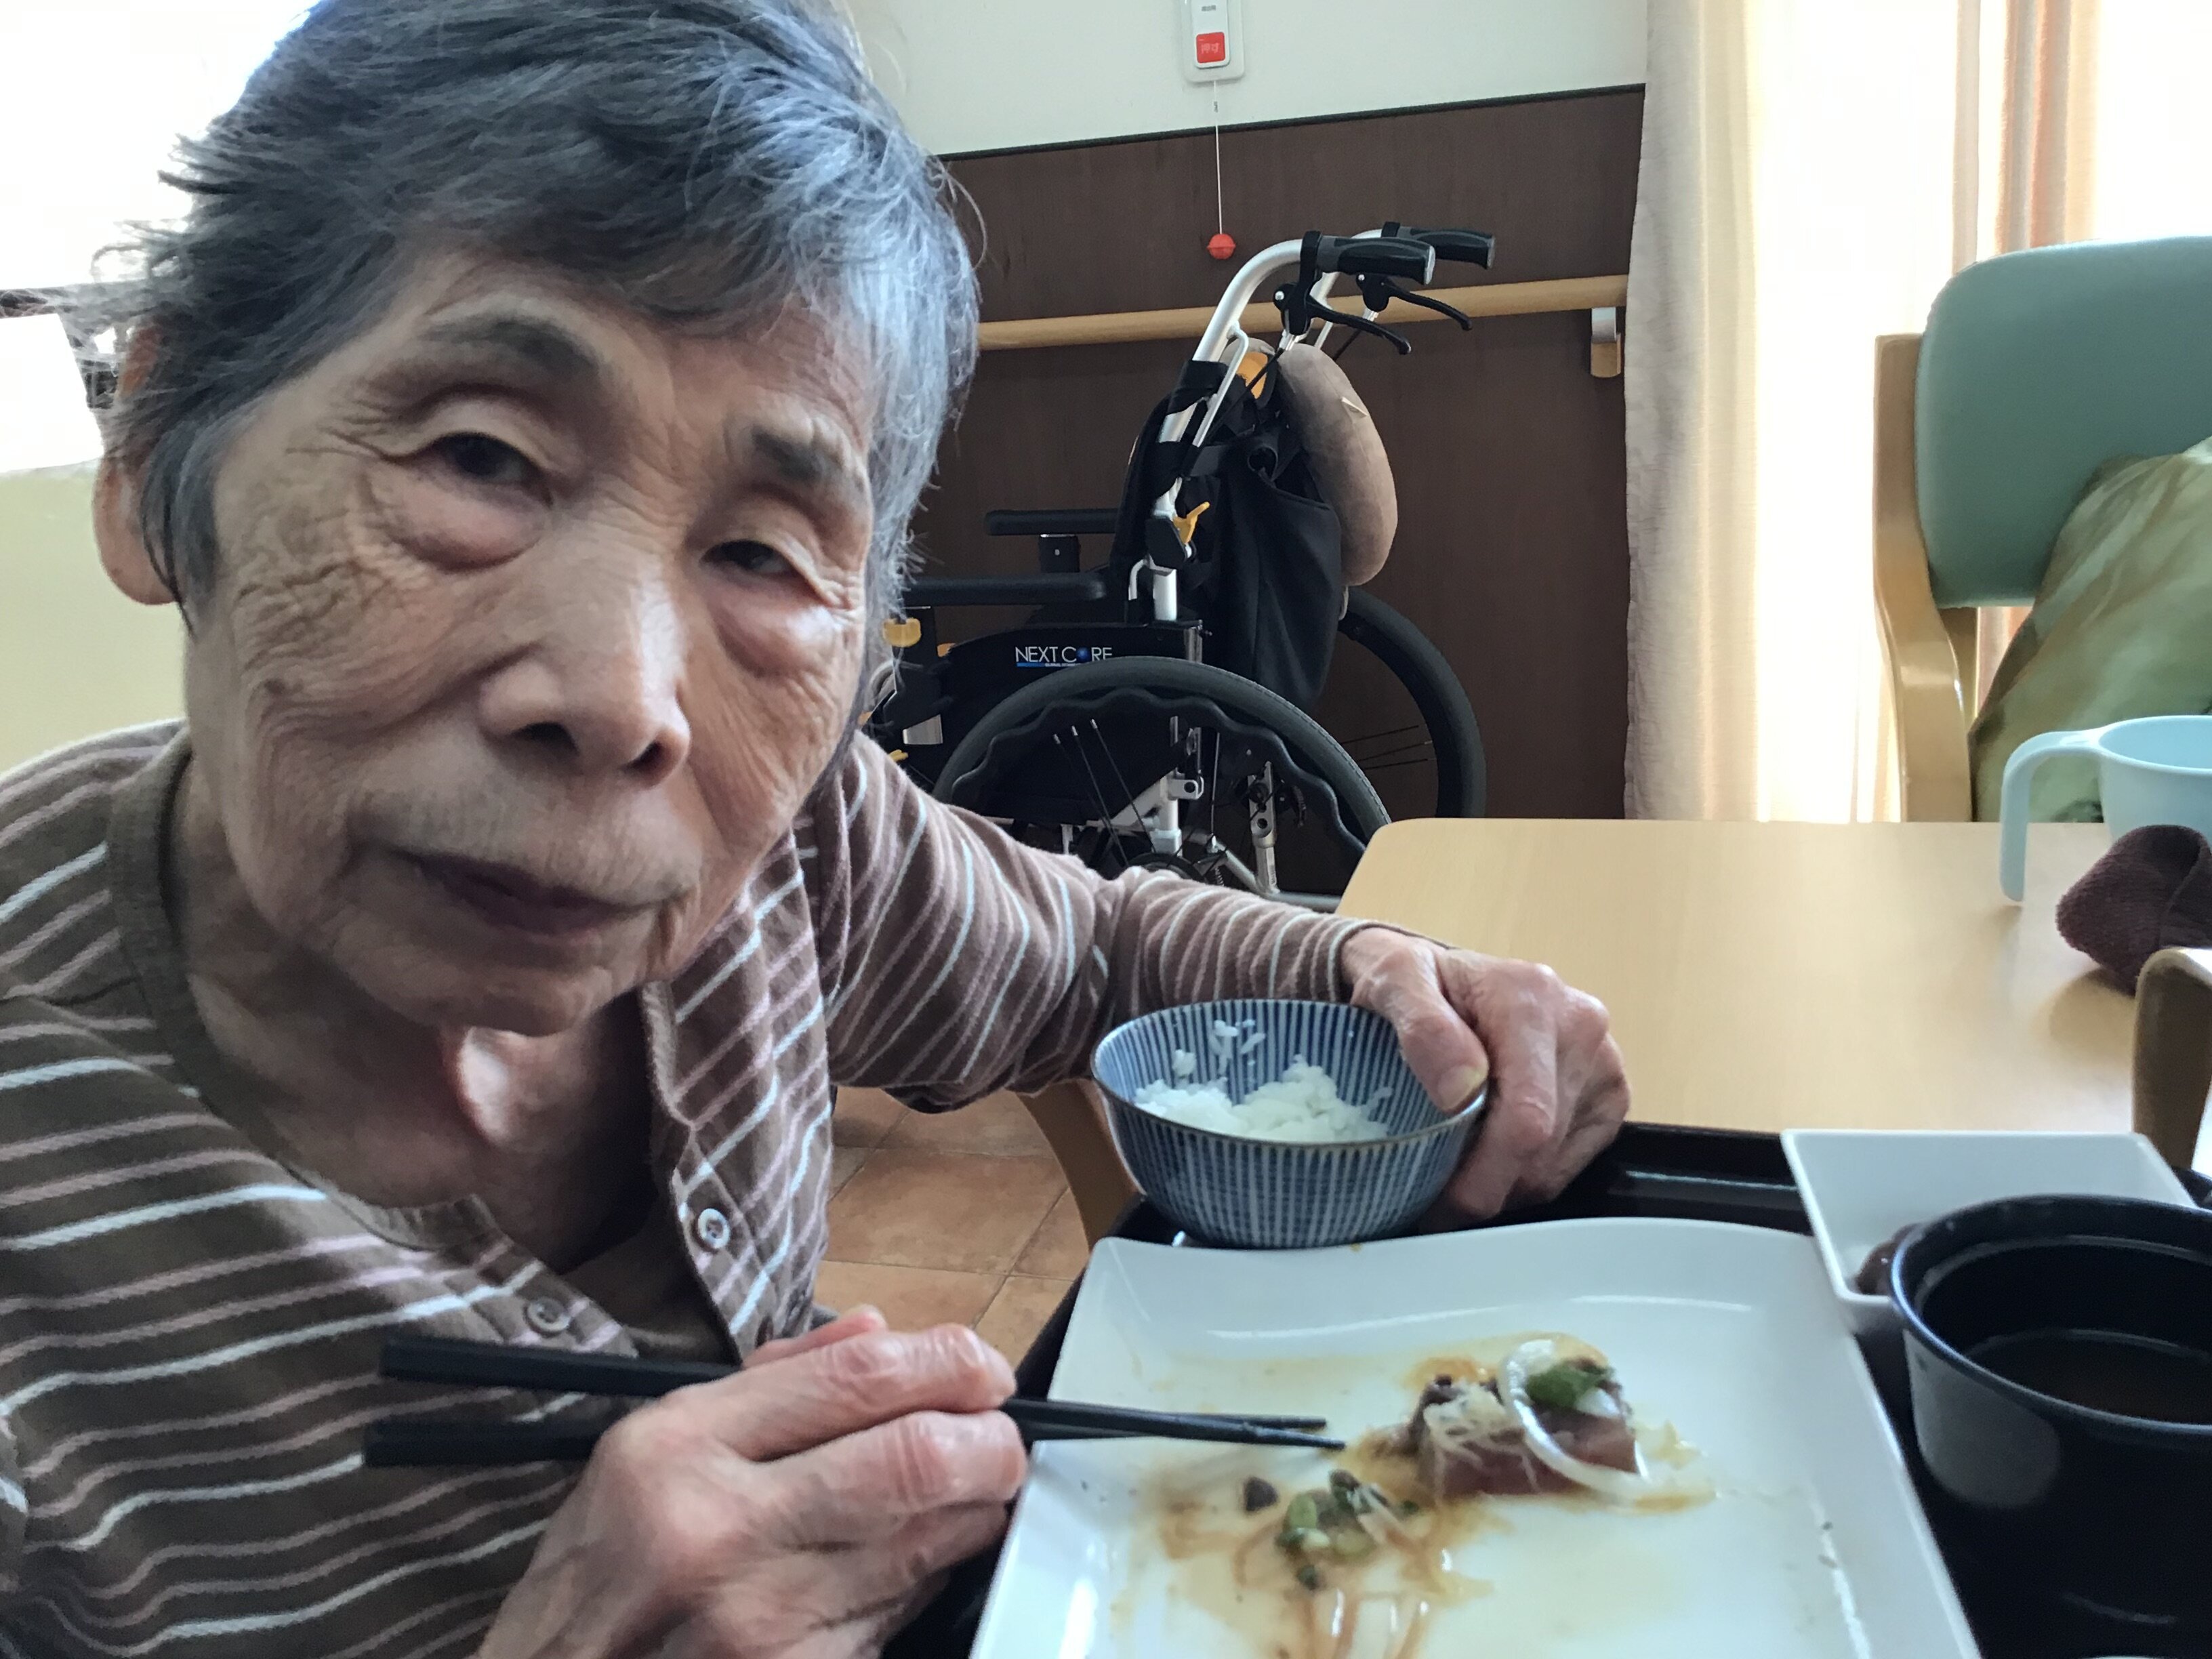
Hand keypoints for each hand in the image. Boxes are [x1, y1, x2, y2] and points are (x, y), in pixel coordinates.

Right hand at [478, 1309, 1025, 1658]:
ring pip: (927, 1543)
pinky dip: (925, 1578)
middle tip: (1000, 1436)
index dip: (949, 1362)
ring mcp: (760, 1621)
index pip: (857, 1379)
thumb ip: (769, 1381)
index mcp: (679, 1450)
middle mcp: (720, 1530)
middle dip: (991, 1440)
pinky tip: (911, 1562)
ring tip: (967, 1492)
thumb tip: (879, 1333)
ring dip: (973, 1510)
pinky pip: (899, 1614)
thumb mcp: (645, 1453)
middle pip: (916, 1459)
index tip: (980, 1366)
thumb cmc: (600, 1577)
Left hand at [1340, 929, 1628, 1219]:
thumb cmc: (1412, 981)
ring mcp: (1602, 1062)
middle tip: (1435, 1200)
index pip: (1526, 1118)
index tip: (1438, 1204)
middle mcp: (1581, 1025)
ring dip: (1501, 1185)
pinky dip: (1524, 1177)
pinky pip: (1571, 1166)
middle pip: (1541, 1150)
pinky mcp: (1609, 1095)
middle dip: (1484, 1188)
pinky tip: (1490, 1154)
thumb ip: (1423, 1027)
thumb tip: (1462, 1087)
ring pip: (1555, 1167)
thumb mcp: (1393, 982)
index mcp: (1531, 998)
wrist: (1438, 976)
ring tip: (1456, 1168)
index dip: (1481, 1177)